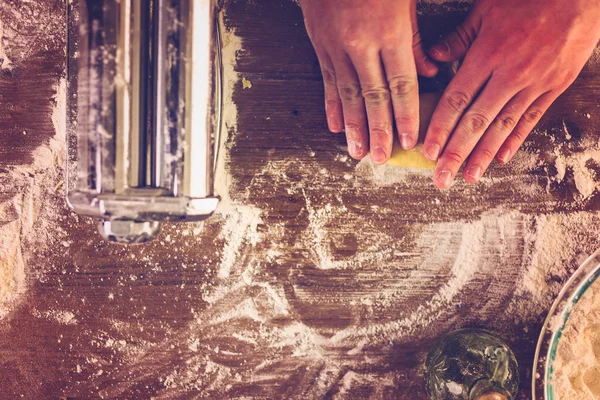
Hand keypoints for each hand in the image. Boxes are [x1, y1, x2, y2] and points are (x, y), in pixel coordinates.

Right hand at [300, 0, 438, 163]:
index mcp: (389, 32)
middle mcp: (361, 44)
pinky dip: (332, 105)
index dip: (406, 115)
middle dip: (379, 130)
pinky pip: (328, 81)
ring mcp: (337, 47)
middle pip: (373, 97)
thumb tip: (431, 73)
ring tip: (358, 152)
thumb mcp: (405, 3)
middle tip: (382, 158)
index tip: (410, 140)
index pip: (401, 84)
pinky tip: (334, 126)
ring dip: (353, 127)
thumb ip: (416, 41)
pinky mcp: (321, 46)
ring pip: (347, 95)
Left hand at [423, 0, 599, 187]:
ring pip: (503, 126)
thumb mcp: (485, 11)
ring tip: (469, 177)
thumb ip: (458, 38)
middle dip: (456, 153)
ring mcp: (534, 83)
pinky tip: (501, 158)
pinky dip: (515, 139)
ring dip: (483, 155)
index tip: (428, 151)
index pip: (456, 101)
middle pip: (476, 122)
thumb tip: (433, 58)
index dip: (440, 128)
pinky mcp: (554, 87)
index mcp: (487, 55)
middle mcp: (509, 75)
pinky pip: (531, 118)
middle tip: (441, 178)